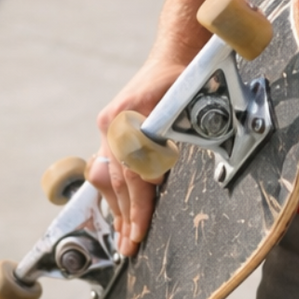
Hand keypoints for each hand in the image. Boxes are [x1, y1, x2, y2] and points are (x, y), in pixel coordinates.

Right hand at [88, 54, 187, 254]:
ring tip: (124, 240)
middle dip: (127, 213)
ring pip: (107, 177)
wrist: (174, 54)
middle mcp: (113, 123)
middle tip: (132, 244)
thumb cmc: (187, 75)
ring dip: (117, 209)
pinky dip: (115, 194)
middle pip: (118, 177)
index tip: (140, 226)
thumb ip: (184, 131)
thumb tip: (165, 173)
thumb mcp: (192, 99)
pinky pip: (107, 169)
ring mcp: (108, 127)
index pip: (132, 166)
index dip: (138, 197)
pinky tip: (119, 216)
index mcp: (129, 113)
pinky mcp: (109, 131)